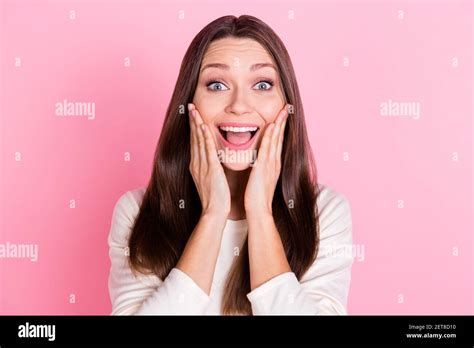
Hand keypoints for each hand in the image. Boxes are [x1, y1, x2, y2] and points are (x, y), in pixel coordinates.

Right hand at [188, 103, 230, 217]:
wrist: (214, 211)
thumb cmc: (216, 198)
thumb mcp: (210, 180)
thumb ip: (211, 168)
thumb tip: (214, 161)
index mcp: (197, 166)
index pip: (195, 143)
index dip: (193, 128)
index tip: (193, 116)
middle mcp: (197, 163)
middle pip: (193, 138)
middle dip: (192, 121)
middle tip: (190, 106)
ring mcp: (202, 165)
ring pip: (198, 140)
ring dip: (196, 124)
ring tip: (194, 110)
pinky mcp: (210, 168)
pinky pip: (207, 149)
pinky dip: (204, 136)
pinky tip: (203, 126)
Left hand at [244, 104, 290, 216]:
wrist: (259, 210)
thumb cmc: (257, 197)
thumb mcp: (260, 179)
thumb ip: (260, 168)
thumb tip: (257, 162)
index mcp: (273, 164)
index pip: (277, 142)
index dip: (280, 128)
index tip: (282, 116)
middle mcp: (275, 162)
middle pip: (280, 138)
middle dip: (283, 122)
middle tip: (287, 107)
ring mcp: (271, 164)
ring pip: (276, 140)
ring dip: (279, 124)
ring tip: (283, 111)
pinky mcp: (264, 166)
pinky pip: (268, 147)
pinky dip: (270, 136)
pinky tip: (272, 125)